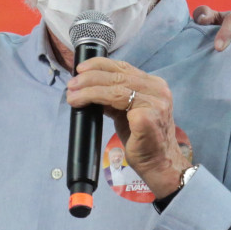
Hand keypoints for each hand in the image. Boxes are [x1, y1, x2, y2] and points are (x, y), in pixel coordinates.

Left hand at [65, 58, 193, 197]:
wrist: (159, 164)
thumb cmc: (143, 141)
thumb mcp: (127, 114)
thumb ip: (115, 99)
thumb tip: (91, 89)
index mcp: (154, 86)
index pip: (124, 67)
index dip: (100, 65)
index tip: (81, 68)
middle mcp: (157, 90)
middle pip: (118, 76)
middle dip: (90, 78)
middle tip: (71, 84)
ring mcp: (154, 102)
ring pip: (115, 88)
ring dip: (89, 89)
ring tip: (72, 95)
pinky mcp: (147, 116)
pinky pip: (116, 103)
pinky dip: (96, 100)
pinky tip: (83, 105)